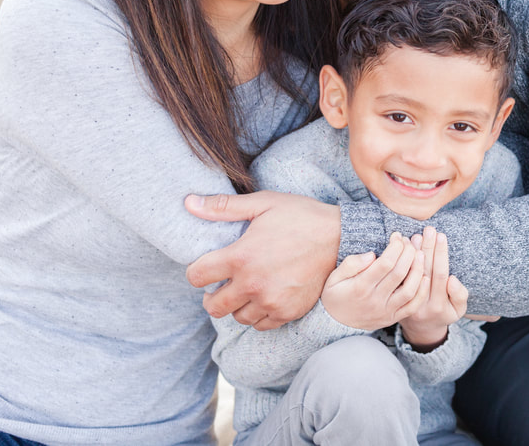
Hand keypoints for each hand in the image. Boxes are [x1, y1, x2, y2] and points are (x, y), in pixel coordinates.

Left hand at [185, 190, 339, 329]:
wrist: (340, 237)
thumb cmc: (300, 216)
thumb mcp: (262, 203)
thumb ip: (223, 207)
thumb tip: (188, 203)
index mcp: (241, 257)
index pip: (197, 276)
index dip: (196, 272)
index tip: (205, 268)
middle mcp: (253, 284)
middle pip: (213, 306)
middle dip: (211, 296)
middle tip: (221, 285)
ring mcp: (271, 301)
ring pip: (237, 317)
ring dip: (236, 306)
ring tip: (245, 290)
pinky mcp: (288, 312)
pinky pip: (261, 325)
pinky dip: (258, 315)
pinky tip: (263, 298)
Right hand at [320, 232, 427, 329]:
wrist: (336, 324)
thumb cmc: (336, 295)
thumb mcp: (334, 278)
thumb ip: (351, 264)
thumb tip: (372, 255)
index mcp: (360, 287)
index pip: (385, 264)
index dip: (395, 247)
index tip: (397, 236)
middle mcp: (375, 300)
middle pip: (399, 273)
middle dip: (408, 253)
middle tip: (409, 242)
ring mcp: (386, 311)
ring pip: (409, 290)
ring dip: (418, 270)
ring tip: (420, 254)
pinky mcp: (393, 318)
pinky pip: (412, 307)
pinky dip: (422, 292)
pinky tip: (425, 277)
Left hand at [399, 227, 467, 351]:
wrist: (421, 329)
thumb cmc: (444, 312)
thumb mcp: (458, 309)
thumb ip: (459, 295)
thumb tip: (452, 279)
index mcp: (439, 304)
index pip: (440, 274)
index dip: (441, 255)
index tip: (442, 236)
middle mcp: (421, 303)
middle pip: (425, 270)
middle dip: (428, 247)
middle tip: (429, 229)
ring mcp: (405, 301)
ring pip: (409, 273)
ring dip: (412, 253)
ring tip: (415, 236)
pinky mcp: (394, 299)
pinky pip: (398, 277)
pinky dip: (400, 261)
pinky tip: (403, 247)